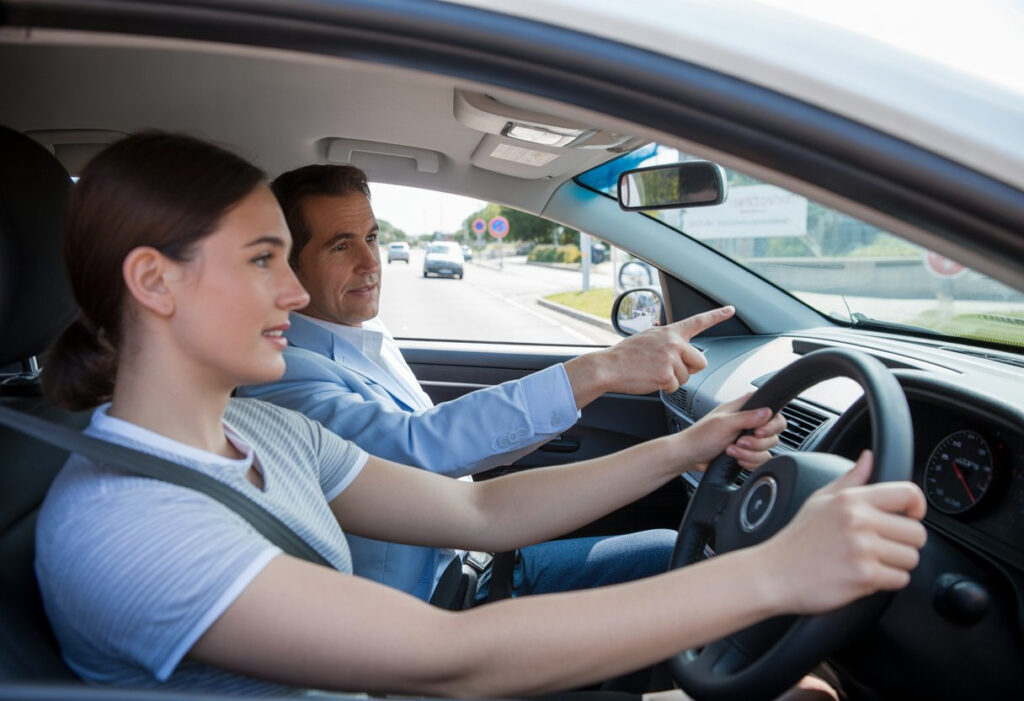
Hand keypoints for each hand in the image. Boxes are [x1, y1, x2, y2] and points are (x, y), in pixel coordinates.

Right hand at [564, 306, 734, 407]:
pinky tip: (650, 379)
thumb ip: (667, 340)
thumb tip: (680, 348)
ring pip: (687, 377)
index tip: (730, 309)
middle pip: (701, 362)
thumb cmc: (626, 355)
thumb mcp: (648, 338)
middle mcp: (673, 342)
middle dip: (689, 369)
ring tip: (653, 372)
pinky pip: (676, 387)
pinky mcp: (666, 374)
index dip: (717, 315)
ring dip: (673, 380)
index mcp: (670, 332)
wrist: (608, 367)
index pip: (698, 321)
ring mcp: (671, 358)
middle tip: (669, 368)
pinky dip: (665, 388)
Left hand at [675, 392, 785, 469]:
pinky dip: (748, 462)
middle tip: (740, 442)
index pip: (772, 408)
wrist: (689, 456)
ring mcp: (749, 439)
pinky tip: (735, 458)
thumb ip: (747, 417)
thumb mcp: (723, 424)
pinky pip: (760, 460)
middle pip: (774, 433)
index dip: (771, 422)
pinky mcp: (747, 453)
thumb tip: (768, 412)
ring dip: (749, 453)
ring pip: (767, 448)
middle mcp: (749, 422)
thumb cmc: (700, 436)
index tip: (759, 430)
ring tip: (731, 450)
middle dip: (757, 442)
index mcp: (744, 408)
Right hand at [757, 451, 926, 614]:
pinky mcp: (865, 576)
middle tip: (881, 547)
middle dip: (904, 543)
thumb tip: (868, 457)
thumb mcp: (820, 500)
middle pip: (917, 533)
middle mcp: (859, 520)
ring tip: (868, 561)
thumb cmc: (797, 540)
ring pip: (911, 558)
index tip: (910, 516)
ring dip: (896, 565)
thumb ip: (850, 478)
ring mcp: (863, 548)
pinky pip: (900, 580)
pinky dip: (886, 582)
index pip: (908, 494)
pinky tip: (863, 575)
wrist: (774, 574)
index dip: (917, 507)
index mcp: (851, 499)